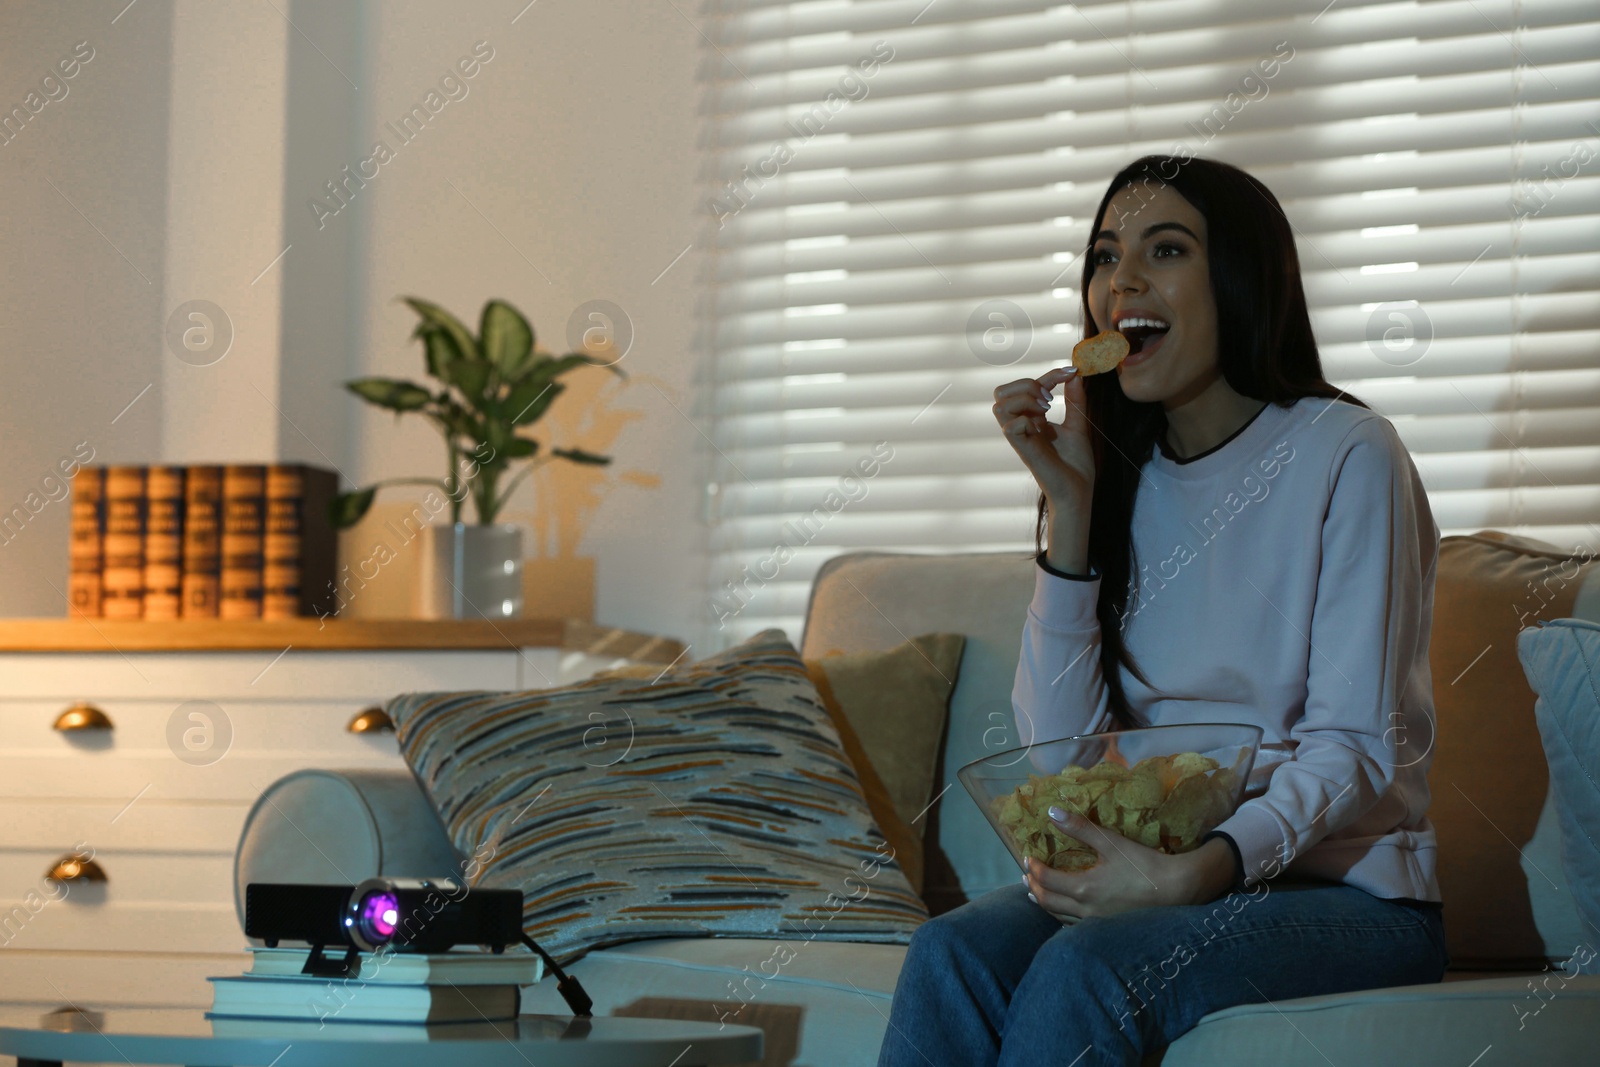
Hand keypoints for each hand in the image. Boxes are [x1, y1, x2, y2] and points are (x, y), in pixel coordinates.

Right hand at [992, 366, 1093, 511]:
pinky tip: (1041, 426)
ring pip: (999, 405)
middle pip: (1001, 392)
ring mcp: (1020, 438)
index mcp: (1031, 419)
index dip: (1048, 374)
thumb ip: (1075, 400)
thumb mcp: (1078, 424)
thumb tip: (1074, 375)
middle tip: (1050, 399)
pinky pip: (1009, 426)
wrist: (1079, 490)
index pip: (1025, 386)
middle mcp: (1021, 426)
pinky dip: (1025, 419)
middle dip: (1026, 384)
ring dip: (1025, 399)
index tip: (1071, 372)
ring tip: (1046, 410)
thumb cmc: (1075, 464)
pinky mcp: (1024, 450)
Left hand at [1021, 807, 1226, 921]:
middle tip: (1025, 878)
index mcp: (1083, 888)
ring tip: (1037, 896)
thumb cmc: (1144, 864)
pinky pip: (1077, 925)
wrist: (1178, 890)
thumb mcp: (1111, 842)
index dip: (1033, 868)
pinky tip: (1067, 912)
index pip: (1046, 880)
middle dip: (1034, 889)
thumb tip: (1052, 812)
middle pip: (1049, 902)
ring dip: (1046, 904)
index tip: (1026, 857)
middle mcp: (1086, 910)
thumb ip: (1080, 828)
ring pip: (1061, 917)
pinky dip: (1064, 916)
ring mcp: (1098, 922)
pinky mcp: (1110, 927)